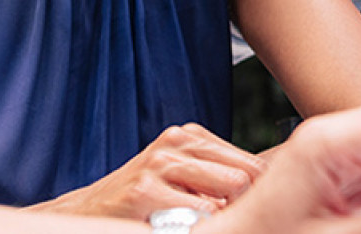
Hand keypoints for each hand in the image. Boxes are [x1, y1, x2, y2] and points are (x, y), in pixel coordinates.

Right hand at [30, 124, 264, 219]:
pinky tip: (175, 228)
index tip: (252, 212)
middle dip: (244, 205)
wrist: (86, 214)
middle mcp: (176, 142)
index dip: (260, 194)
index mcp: (190, 136)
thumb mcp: (182, 177)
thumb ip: (220, 175)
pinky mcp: (145, 190)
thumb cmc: (142, 201)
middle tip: (224, 222)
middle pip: (248, 175)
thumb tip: (274, 186)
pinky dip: (199, 229)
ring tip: (196, 223)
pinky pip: (201, 215)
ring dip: (223, 217)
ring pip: (231, 190)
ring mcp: (159, 164)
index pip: (254, 162)